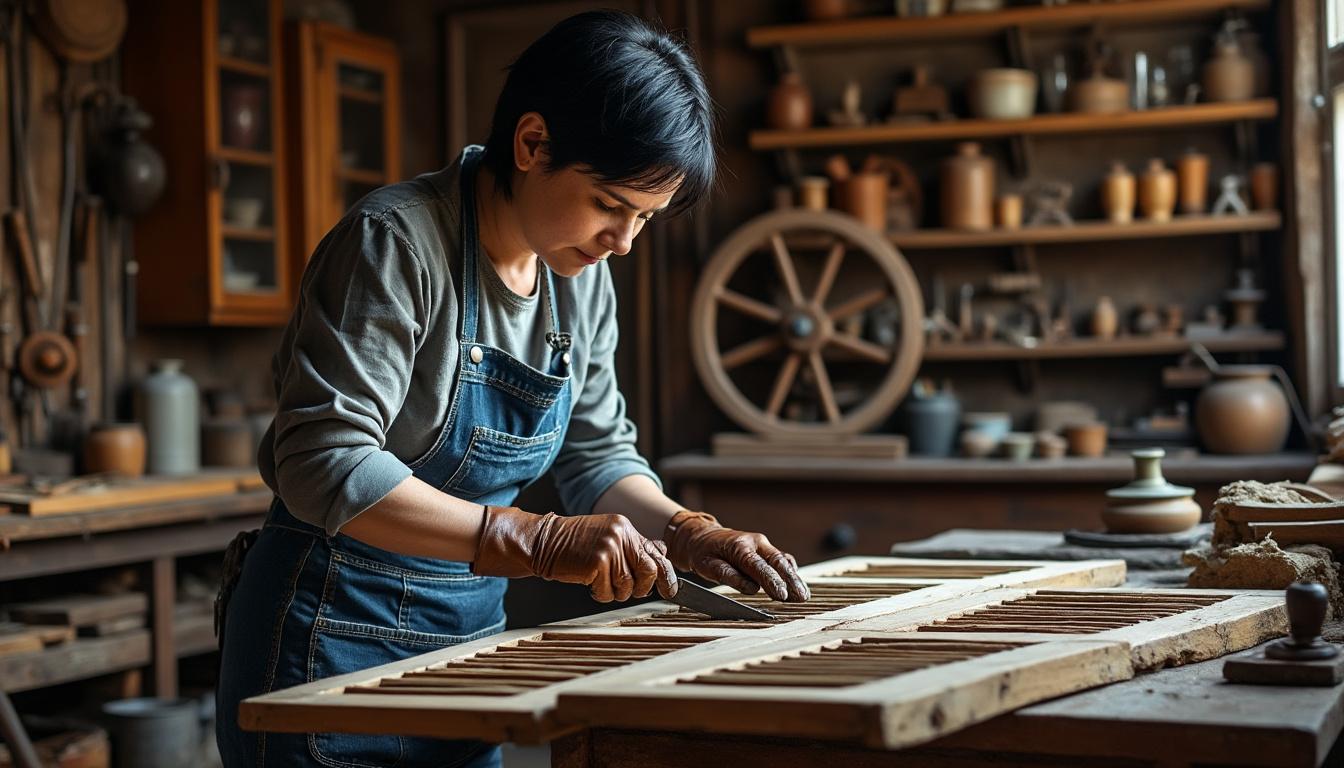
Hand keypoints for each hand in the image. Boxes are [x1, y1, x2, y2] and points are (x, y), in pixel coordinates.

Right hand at [472, 506, 677, 601]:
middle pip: (649, 570)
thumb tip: (662, 550)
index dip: (667, 575)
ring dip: (615, 593)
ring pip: (628, 586)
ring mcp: (609, 548)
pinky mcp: (597, 562)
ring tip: (601, 584)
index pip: (656, 554)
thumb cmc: (574, 544)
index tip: (670, 590)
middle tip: (631, 591)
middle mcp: (620, 534)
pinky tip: (590, 584)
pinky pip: (608, 591)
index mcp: (625, 527)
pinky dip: (600, 594)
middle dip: (642, 588)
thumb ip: (634, 545)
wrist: (543, 542)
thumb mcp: (608, 537)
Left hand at [663, 510, 809, 601]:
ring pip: (783, 560)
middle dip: (790, 580)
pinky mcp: (766, 550)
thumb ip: (728, 575)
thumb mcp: (707, 565)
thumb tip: (751, 588)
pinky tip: (798, 586)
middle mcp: (755, 542)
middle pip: (777, 561)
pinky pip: (782, 560)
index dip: (771, 581)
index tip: (782, 595)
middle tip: (801, 597)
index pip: (759, 566)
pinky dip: (791, 572)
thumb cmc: (704, 554)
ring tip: (803, 596)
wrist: (705, 538)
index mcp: (740, 546)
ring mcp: (763, 545)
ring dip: (794, 578)